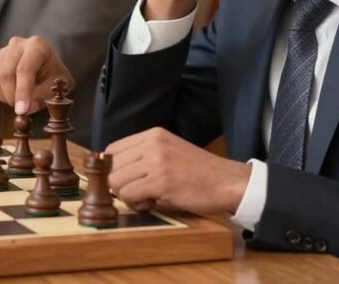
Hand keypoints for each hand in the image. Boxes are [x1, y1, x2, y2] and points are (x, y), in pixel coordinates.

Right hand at [0, 36, 74, 115]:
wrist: (46, 70)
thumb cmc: (52, 78)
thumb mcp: (54, 88)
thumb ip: (40, 98)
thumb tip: (23, 109)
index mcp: (37, 46)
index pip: (25, 69)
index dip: (22, 92)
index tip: (22, 110)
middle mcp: (17, 44)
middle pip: (5, 74)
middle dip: (11, 97)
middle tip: (21, 108)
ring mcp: (2, 52)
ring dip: (3, 96)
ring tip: (16, 99)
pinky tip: (7, 92)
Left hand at [105, 127, 250, 215]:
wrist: (228, 182)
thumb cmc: (200, 172)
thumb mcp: (170, 151)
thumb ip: (145, 154)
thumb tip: (114, 169)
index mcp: (153, 134)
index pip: (112, 149)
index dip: (114, 169)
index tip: (129, 181)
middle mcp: (152, 143)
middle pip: (110, 166)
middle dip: (120, 185)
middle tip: (140, 192)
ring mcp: (156, 161)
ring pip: (115, 181)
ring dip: (127, 196)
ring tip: (148, 198)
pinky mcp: (161, 181)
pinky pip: (128, 194)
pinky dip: (136, 204)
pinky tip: (152, 203)